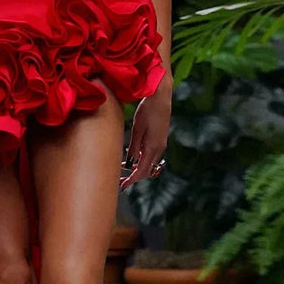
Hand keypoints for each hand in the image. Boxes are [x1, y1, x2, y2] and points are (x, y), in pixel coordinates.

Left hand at [120, 72, 171, 190]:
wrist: (161, 97)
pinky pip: (151, 155)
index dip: (132, 180)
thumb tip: (129, 162)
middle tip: (121, 181)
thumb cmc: (147, 110)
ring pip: (149, 163)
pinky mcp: (160, 139)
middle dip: (134, 177)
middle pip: (147, 170)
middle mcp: (159, 148)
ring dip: (138, 168)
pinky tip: (133, 157)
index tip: (122, 186)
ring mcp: (161, 144)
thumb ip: (134, 146)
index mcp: (153, 147)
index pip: (142, 171)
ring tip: (123, 169)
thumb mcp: (137, 129)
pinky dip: (142, 160)